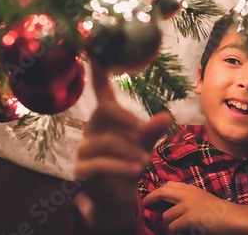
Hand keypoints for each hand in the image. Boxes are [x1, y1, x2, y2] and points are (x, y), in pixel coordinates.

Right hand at [74, 60, 171, 229]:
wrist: (117, 197)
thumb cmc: (130, 163)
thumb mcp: (144, 146)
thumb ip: (151, 132)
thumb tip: (165, 116)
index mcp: (107, 119)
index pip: (102, 92)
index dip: (99, 73)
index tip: (96, 51)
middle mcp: (92, 129)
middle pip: (103, 111)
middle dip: (126, 118)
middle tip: (143, 131)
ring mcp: (84, 150)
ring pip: (105, 141)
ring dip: (130, 150)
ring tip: (146, 160)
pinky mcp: (82, 170)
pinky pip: (100, 164)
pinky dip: (121, 166)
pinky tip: (138, 169)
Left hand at [143, 181, 234, 233]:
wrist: (232, 217)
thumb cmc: (218, 210)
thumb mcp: (202, 197)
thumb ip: (188, 197)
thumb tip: (169, 204)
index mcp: (191, 188)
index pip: (168, 185)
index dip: (157, 191)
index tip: (150, 198)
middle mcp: (187, 194)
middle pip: (162, 192)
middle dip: (150, 200)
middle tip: (144, 207)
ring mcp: (188, 206)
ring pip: (166, 216)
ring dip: (165, 224)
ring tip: (169, 228)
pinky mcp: (190, 218)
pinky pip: (173, 226)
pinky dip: (172, 232)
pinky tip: (175, 233)